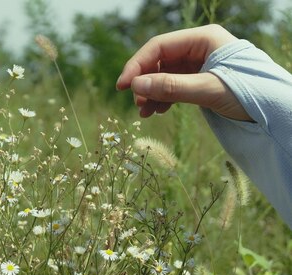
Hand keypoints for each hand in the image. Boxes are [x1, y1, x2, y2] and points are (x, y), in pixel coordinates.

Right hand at [116, 24, 251, 120]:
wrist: (274, 111)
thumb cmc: (248, 94)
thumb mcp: (208, 90)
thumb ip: (172, 87)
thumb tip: (135, 85)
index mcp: (203, 39)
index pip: (159, 47)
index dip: (137, 65)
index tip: (123, 86)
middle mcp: (199, 48)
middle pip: (159, 61)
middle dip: (145, 82)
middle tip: (137, 104)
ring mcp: (199, 64)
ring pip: (164, 75)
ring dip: (152, 93)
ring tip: (145, 112)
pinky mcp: (200, 80)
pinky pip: (174, 86)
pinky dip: (163, 98)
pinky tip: (158, 111)